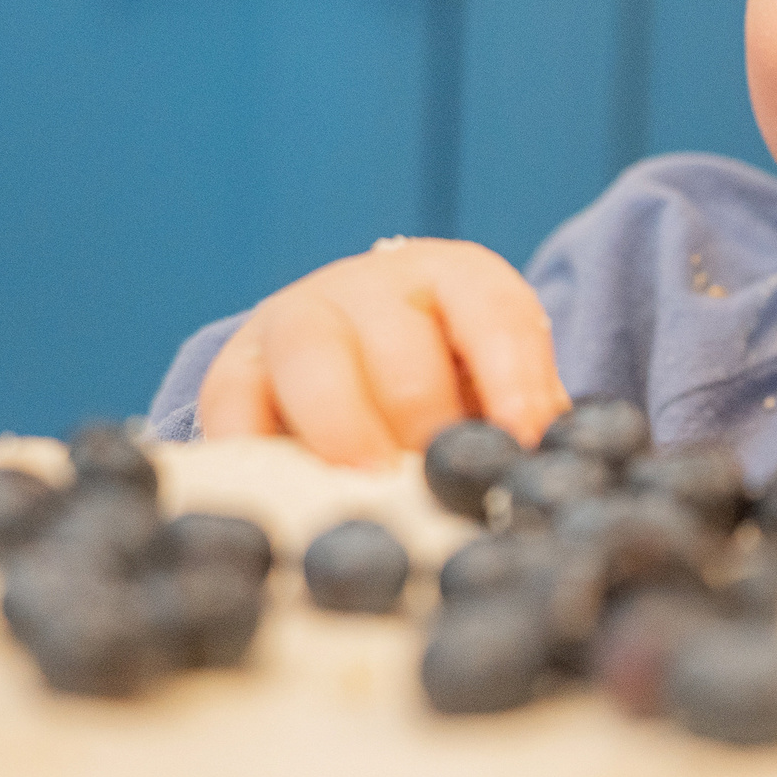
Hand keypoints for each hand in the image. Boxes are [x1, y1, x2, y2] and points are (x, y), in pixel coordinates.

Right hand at [198, 239, 570, 466]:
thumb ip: (524, 425)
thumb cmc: (450, 385)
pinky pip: (233, 404)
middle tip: (441, 490)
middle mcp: (374, 285)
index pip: (496, 315)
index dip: (515, 381)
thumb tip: (544, 481)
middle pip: (404, 351)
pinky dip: (253, 452)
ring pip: (314, 359)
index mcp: (457, 278)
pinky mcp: (236, 368)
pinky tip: (287, 499)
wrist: (352, 358)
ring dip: (344, 429)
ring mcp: (297, 317)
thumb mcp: (496, 387)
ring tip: (369, 487)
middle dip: (426, 425)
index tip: (522, 444)